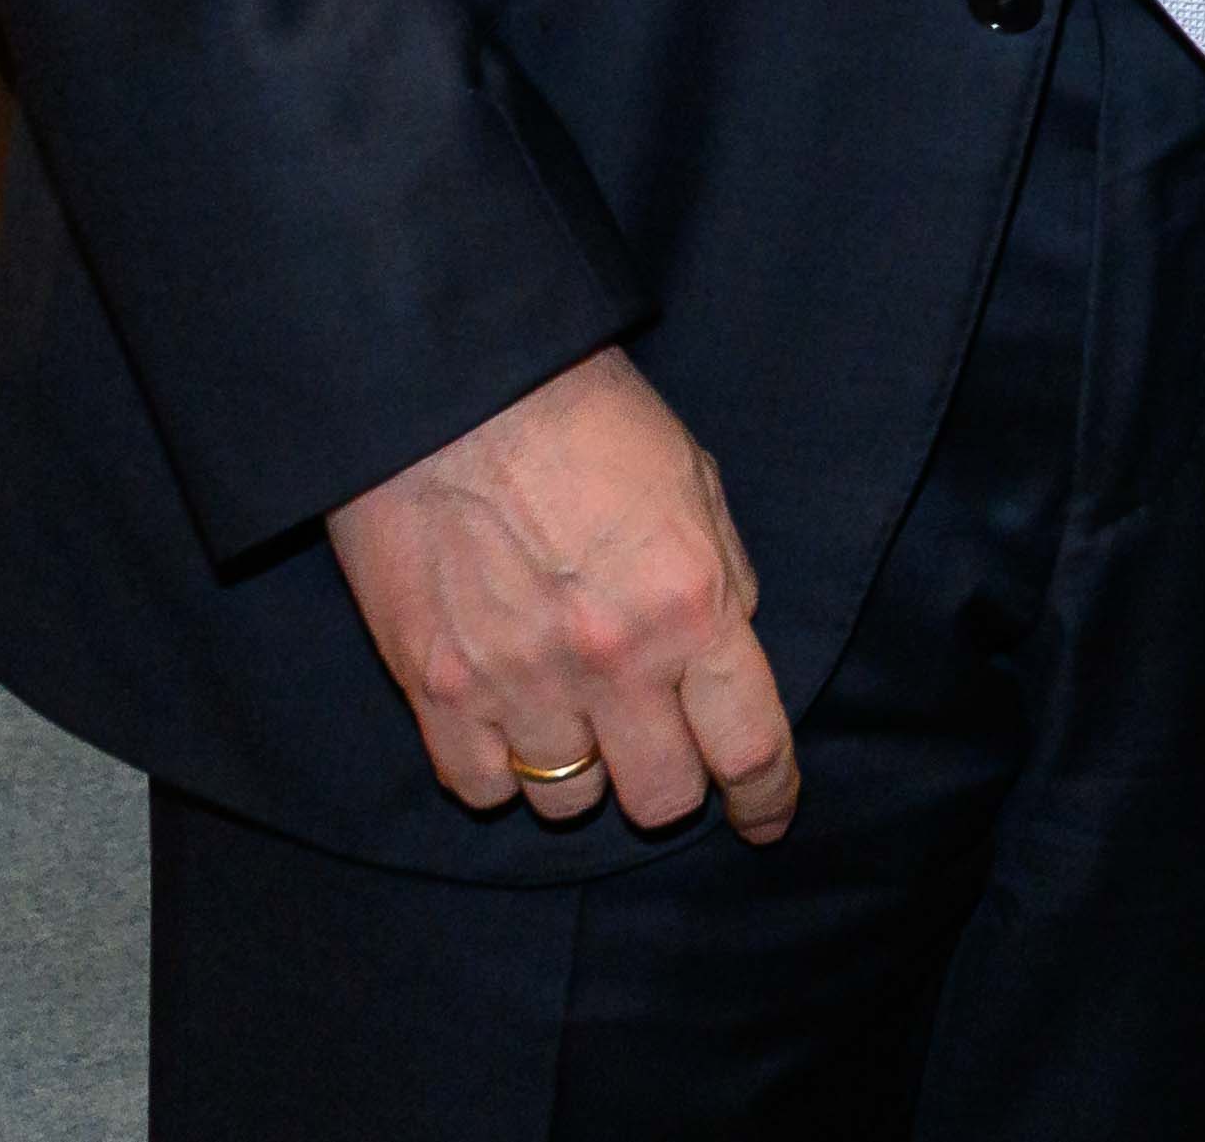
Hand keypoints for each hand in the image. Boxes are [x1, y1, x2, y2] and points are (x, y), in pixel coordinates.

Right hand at [322, 347, 801, 842]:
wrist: (452, 388)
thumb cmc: (583, 417)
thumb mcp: (693, 484)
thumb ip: (720, 581)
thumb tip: (724, 655)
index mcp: (693, 605)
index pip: (751, 746)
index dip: (767, 797)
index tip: (766, 817)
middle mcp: (614, 661)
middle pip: (663, 797)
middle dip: (672, 782)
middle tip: (658, 746)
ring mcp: (520, 683)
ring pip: (570, 802)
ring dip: (583, 773)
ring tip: (574, 718)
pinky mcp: (436, 691)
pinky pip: (481, 788)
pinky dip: (499, 769)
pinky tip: (508, 722)